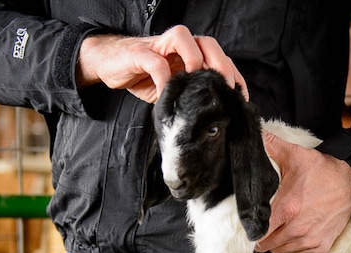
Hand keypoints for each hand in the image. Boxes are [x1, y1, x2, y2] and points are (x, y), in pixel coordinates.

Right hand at [76, 25, 246, 102]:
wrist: (110, 66)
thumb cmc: (144, 77)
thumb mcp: (174, 89)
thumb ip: (191, 94)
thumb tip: (214, 115)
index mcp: (191, 53)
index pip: (220, 58)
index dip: (233, 75)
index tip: (240, 97)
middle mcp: (179, 45)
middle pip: (208, 42)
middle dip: (221, 65)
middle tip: (224, 90)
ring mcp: (159, 46)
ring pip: (185, 39)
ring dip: (194, 61)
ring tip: (195, 85)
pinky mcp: (140, 53)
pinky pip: (156, 62)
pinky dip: (164, 79)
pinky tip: (166, 96)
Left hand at [256, 131, 350, 252]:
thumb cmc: (323, 170)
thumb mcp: (295, 156)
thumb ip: (271, 146)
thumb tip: (255, 134)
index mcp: (286, 209)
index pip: (258, 231)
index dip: (251, 229)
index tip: (250, 223)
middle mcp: (297, 228)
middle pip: (266, 244)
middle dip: (262, 236)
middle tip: (263, 224)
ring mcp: (310, 239)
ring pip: (281, 249)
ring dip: (277, 241)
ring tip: (279, 226)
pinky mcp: (322, 244)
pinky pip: (298, 251)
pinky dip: (294, 244)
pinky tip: (295, 230)